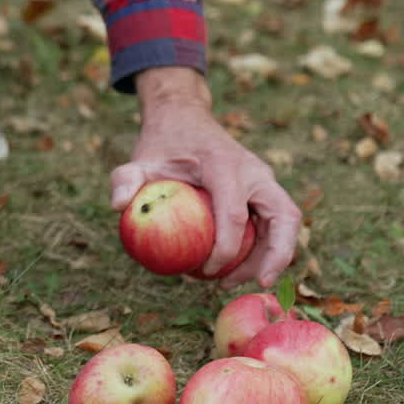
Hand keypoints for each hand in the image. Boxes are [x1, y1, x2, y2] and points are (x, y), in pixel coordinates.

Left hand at [109, 67, 301, 288]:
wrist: (185, 119)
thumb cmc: (162, 146)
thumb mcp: (138, 160)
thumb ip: (125, 179)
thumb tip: (117, 206)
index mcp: (224, 165)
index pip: (235, 213)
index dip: (226, 248)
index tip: (205, 271)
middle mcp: (254, 171)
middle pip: (284, 216)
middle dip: (276, 255)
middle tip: (256, 284)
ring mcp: (264, 179)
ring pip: (286, 221)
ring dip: (271, 256)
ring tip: (234, 281)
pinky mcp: (265, 188)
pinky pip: (275, 221)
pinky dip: (264, 247)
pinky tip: (234, 269)